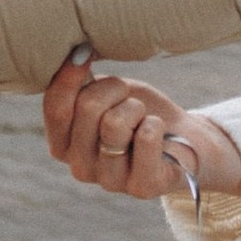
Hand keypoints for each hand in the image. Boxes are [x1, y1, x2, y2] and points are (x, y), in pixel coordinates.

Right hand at [41, 54, 240, 204]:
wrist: (185, 141)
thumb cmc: (140, 114)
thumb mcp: (107, 93)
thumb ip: (83, 83)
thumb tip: (76, 54)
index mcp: (64, 146)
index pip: (54, 107)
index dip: (68, 75)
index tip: (86, 52)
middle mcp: (80, 168)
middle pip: (88, 107)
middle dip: (115, 88)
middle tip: (128, 98)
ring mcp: (109, 181)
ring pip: (115, 122)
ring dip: (136, 108)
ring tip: (142, 118)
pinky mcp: (141, 187)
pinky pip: (145, 137)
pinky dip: (155, 124)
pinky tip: (158, 134)